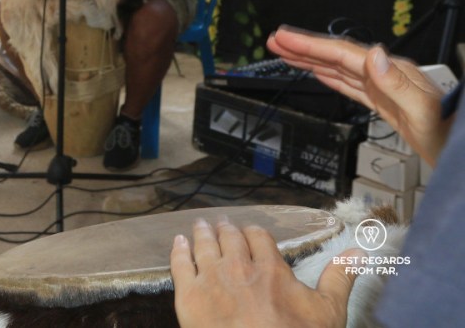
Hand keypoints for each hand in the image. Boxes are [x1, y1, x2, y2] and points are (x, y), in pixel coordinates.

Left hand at [170, 219, 359, 327]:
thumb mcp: (328, 312)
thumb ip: (340, 278)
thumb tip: (359, 251)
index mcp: (270, 268)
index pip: (258, 236)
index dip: (253, 232)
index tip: (250, 231)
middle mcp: (238, 267)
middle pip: (229, 237)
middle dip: (226, 229)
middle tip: (220, 223)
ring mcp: (211, 280)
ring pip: (204, 245)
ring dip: (202, 233)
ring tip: (200, 226)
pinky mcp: (188, 296)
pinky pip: (180, 265)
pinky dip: (179, 250)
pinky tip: (178, 243)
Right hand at [268, 26, 450, 165]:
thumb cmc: (451, 135)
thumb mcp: (424, 111)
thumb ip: (396, 83)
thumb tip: (371, 55)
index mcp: (391, 72)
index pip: (343, 54)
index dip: (311, 45)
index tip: (284, 38)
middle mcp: (386, 76)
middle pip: (337, 56)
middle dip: (304, 47)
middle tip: (275, 40)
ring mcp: (385, 89)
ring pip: (340, 70)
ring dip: (311, 60)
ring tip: (286, 53)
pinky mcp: (385, 104)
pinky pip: (350, 87)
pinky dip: (330, 78)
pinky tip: (320, 74)